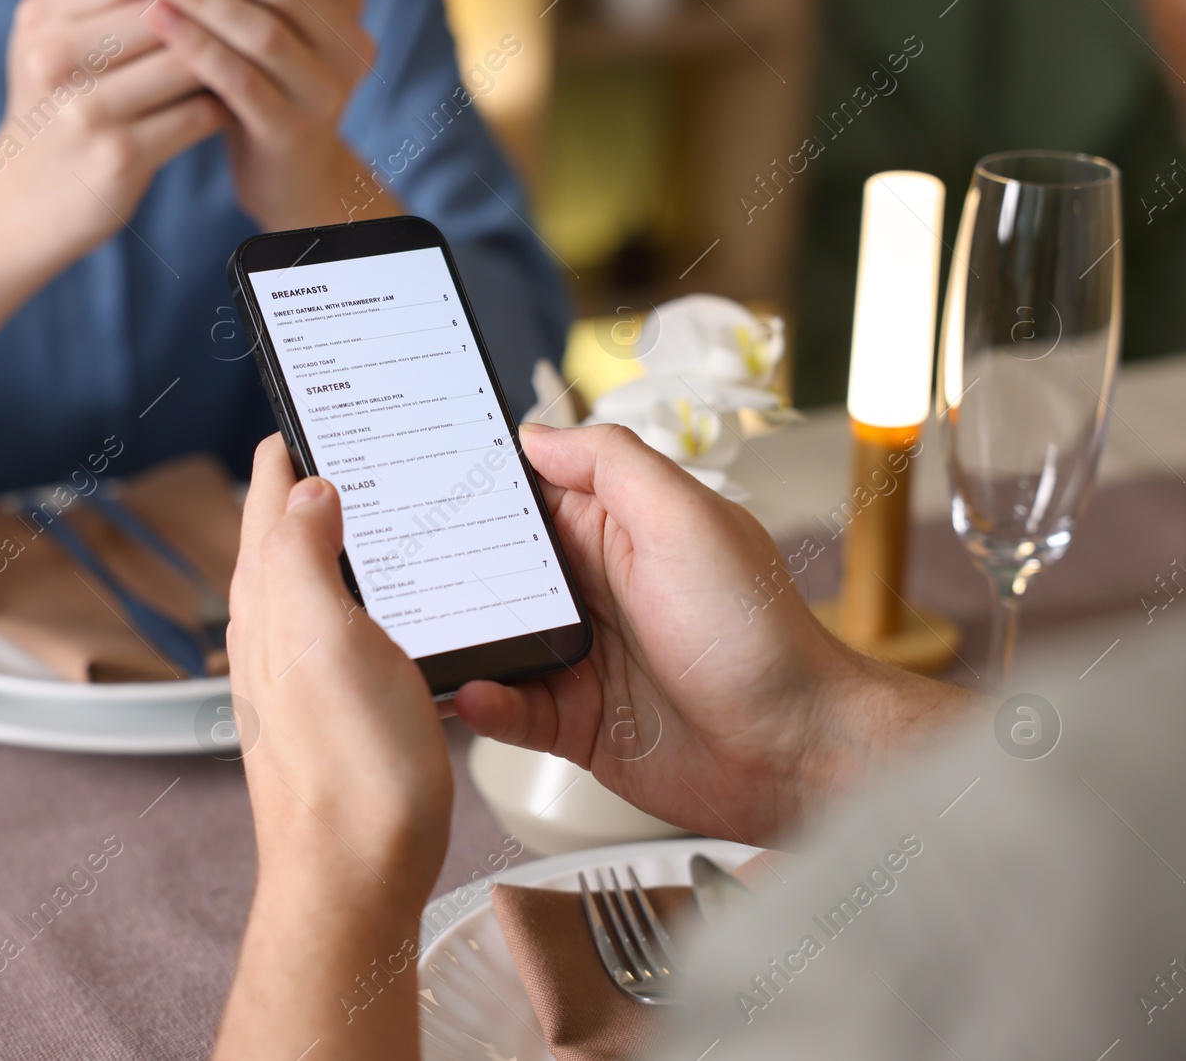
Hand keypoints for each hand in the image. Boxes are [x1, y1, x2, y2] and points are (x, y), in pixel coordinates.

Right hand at [0, 0, 225, 250]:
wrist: (21, 205)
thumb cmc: (51, 112)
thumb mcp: (50, 45)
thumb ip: (94, 3)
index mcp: (43, 20)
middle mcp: (58, 60)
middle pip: (163, 12)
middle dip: (211, 16)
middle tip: (250, 19)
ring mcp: (90, 111)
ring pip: (186, 63)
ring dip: (225, 61)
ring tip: (250, 58)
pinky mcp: (122, 156)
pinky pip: (198, 115)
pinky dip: (223, 105)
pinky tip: (234, 104)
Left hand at [146, 0, 402, 229]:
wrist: (289, 182)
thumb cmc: (264, 90)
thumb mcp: (265, 27)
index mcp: (345, 14)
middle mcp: (349, 48)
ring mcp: (325, 93)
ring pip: (264, 32)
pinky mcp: (291, 132)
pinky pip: (241, 81)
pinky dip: (197, 47)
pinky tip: (158, 21)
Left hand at [213, 435, 449, 1059]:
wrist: (354, 877)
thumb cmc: (347, 772)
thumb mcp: (325, 638)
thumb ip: (305, 555)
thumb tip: (307, 490)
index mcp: (270, 605)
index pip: (269, 503)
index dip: (287, 452)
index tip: (303, 408)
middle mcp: (274, 636)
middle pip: (282, 537)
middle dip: (305, 485)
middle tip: (337, 442)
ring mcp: (300, 675)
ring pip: (309, 583)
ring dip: (330, 537)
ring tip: (362, 504)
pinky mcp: (335, 710)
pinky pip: (340, 628)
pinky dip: (358, 595)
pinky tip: (386, 604)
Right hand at [454, 424, 977, 844]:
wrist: (793, 752)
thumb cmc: (757, 633)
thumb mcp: (687, 521)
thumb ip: (613, 465)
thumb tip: (536, 433)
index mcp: (618, 531)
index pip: (530, 496)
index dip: (477, 488)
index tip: (417, 478)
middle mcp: (593, 591)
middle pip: (496, 570)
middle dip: (446, 567)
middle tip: (392, 565)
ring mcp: (580, 659)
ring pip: (492, 641)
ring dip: (457, 639)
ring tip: (414, 637)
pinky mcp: (574, 722)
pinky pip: (510, 710)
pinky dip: (484, 703)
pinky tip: (472, 694)